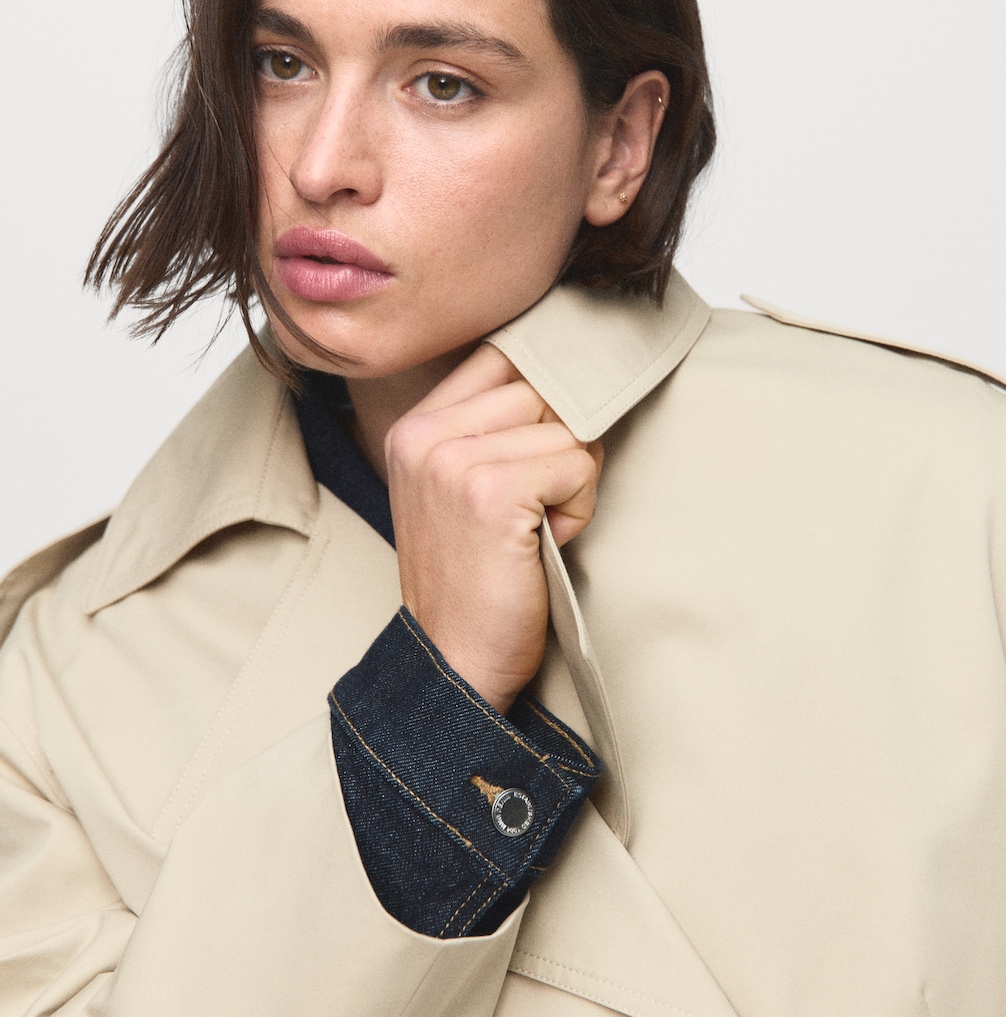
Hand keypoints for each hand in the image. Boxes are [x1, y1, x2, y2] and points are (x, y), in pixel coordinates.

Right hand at [385, 344, 602, 713]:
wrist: (455, 659)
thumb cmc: (474, 578)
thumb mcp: (461, 487)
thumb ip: (494, 428)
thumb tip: (572, 374)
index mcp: (415, 426)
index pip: (504, 357)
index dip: (546, 393)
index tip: (550, 442)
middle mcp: (426, 434)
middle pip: (543, 388)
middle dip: (562, 445)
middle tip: (536, 507)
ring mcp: (454, 460)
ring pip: (567, 426)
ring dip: (572, 481)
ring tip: (536, 529)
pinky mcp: (492, 493)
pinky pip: (577, 465)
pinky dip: (578, 508)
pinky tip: (543, 542)